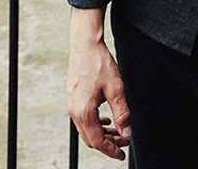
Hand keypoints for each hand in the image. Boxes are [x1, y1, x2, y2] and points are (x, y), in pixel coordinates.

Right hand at [67, 9, 131, 160]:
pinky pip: (83, 118)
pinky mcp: (73, 98)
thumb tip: (126, 132)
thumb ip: (122, 113)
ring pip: (87, 129)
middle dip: (108, 143)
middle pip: (91, 139)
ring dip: (102, 133)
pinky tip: (106, 119)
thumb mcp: (116, 88)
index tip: (122, 154)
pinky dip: (95, 123)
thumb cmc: (98, 63)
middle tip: (124, 141)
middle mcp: (74, 111)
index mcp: (84, 112)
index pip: (97, 142)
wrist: (85, 44)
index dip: (111, 150)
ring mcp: (71, 105)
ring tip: (118, 131)